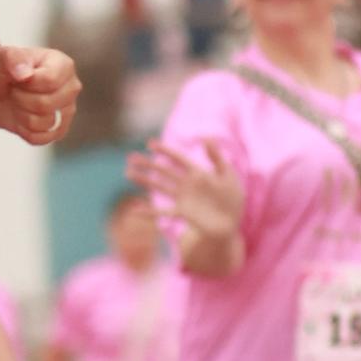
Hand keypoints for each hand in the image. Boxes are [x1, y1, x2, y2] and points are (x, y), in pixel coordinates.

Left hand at [0, 45, 80, 147]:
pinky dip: (23, 130)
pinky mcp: (59, 131)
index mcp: (63, 65)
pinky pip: (39, 138)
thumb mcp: (1, 58)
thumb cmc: (3, 71)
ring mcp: (67, 111)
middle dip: (21, 99)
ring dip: (21, 114)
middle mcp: (71, 88)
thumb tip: (25, 74)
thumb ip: (12, 59)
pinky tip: (21, 116)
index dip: (26, 83)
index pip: (49, 81)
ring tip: (18, 102)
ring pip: (43, 123)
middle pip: (46, 104)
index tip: (16, 77)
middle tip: (15, 90)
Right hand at [130, 138, 243, 270]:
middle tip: (130, 157)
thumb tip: (206, 137)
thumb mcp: (228, 175)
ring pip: (159, 186)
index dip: (165, 150)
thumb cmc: (232, 198)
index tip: (150, 143)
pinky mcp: (182, 213)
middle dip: (147, 164)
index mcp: (198, 173)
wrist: (231, 223)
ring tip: (128, 173)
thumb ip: (217, 157)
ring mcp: (182, 198)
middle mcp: (186, 184)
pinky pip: (162, 212)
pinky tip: (134, 210)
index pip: (178, 158)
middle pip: (163, 171)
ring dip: (144, 180)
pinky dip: (148, 212)